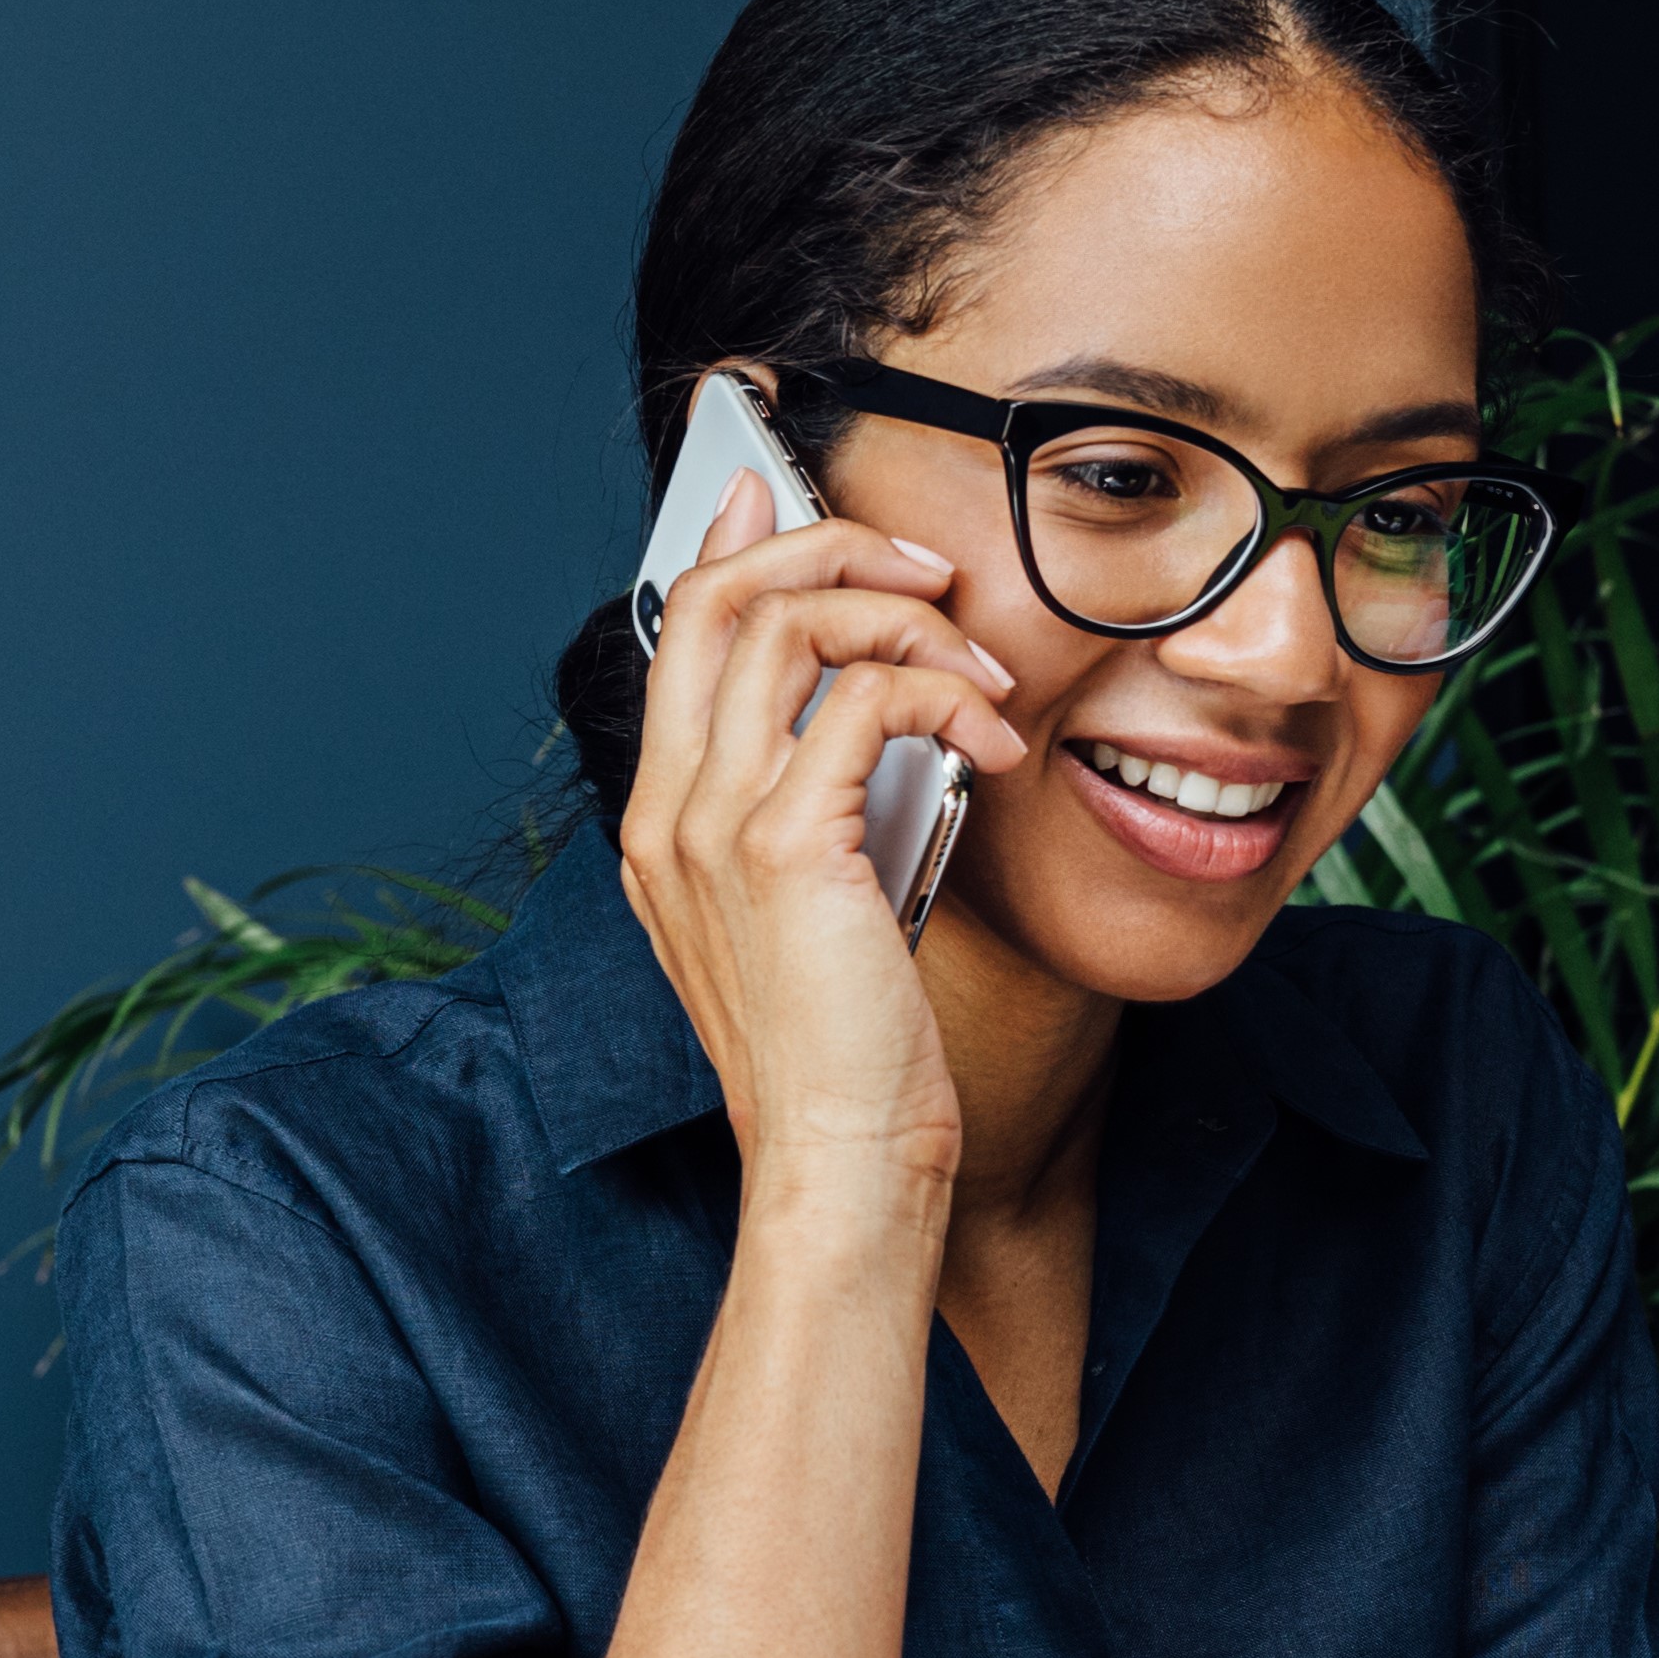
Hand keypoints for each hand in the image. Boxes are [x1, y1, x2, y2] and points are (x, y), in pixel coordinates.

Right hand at [620, 467, 1025, 1208]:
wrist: (839, 1160)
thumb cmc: (845, 1058)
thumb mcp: (819, 915)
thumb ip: (820, 812)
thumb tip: (877, 718)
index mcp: (663, 826)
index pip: (679, 633)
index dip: (736, 545)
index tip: (789, 497)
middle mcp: (669, 813)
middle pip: (721, 594)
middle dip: (831, 545)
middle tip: (927, 571)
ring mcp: (714, 825)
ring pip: (792, 620)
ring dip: (908, 617)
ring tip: (982, 676)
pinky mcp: (786, 844)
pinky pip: (868, 694)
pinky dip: (948, 695)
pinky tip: (995, 746)